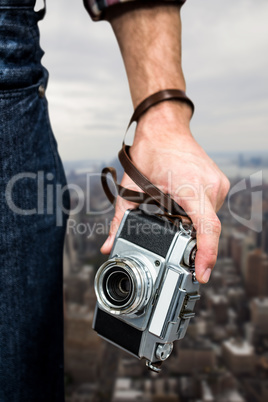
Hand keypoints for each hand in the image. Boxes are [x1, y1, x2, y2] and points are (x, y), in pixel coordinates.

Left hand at [101, 102, 229, 283]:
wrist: (165, 126)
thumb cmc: (150, 151)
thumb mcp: (131, 188)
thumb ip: (120, 220)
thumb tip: (109, 245)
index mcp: (191, 188)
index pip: (207, 229)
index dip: (206, 255)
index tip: (202, 274)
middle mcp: (210, 186)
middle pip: (205, 228)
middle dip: (190, 240)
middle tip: (171, 238)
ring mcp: (218, 183)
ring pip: (208, 218)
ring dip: (192, 224)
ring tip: (172, 212)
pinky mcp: (219, 182)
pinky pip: (210, 207)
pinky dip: (196, 213)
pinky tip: (180, 205)